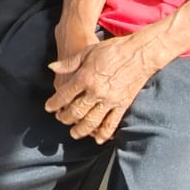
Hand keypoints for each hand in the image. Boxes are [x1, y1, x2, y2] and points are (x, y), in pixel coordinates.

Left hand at [45, 33, 162, 142]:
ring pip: (91, 121)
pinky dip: (103, 134)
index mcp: (85, 77)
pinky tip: (97, 139)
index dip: (54, 103)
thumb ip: (69, 62)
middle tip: (61, 119)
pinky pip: (112, 124)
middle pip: (76, 111)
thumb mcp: (87, 51)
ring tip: (74, 133)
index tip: (48, 108)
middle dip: (65, 118)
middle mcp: (96, 91)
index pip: (64, 95)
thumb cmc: (112, 49)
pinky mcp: (123, 105)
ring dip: (80, 130)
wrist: (140, 53)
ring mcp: (110, 100)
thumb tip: (52, 67)